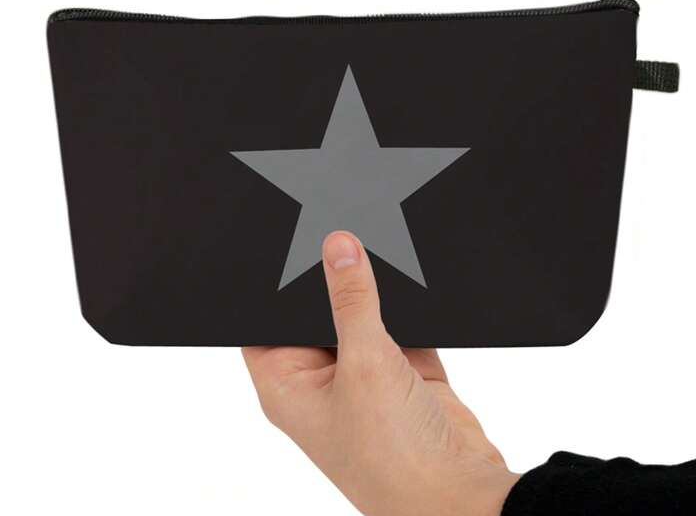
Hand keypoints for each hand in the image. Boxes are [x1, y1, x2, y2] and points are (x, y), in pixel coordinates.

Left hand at [243, 230, 519, 515]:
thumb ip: (352, 299)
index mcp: (287, 384)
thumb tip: (338, 246)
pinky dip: (410, 306)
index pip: (265, 319)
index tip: (287, 238)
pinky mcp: (406, 372)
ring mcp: (366, 376)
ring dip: (376, 292)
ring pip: (363, 313)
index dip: (272, 283)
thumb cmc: (392, 460)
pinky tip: (411, 283)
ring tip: (380, 253)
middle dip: (331, 279)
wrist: (461, 495)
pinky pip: (403, 322)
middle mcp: (323, 379)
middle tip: (341, 236)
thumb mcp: (364, 363)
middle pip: (316, 309)